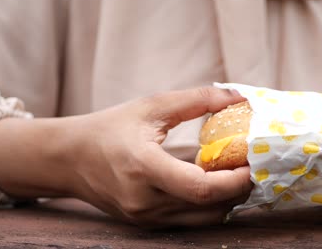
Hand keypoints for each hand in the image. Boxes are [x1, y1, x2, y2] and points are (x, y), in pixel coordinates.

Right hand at [0, 87, 251, 226]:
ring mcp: (144, 218)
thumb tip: (237, 96)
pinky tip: (213, 185)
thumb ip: (197, 100)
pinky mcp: (145, 225)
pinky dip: (208, 206)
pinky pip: (188, 222)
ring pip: (202, 220)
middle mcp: (144, 200)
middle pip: (207, 207)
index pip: (199, 187)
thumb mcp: (152, 106)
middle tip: (252, 168)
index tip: (253, 165)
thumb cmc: (109, 128)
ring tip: (236, 176)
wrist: (69, 159)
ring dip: (226, 201)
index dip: (233, 181)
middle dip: (238, 190)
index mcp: (143, 167)